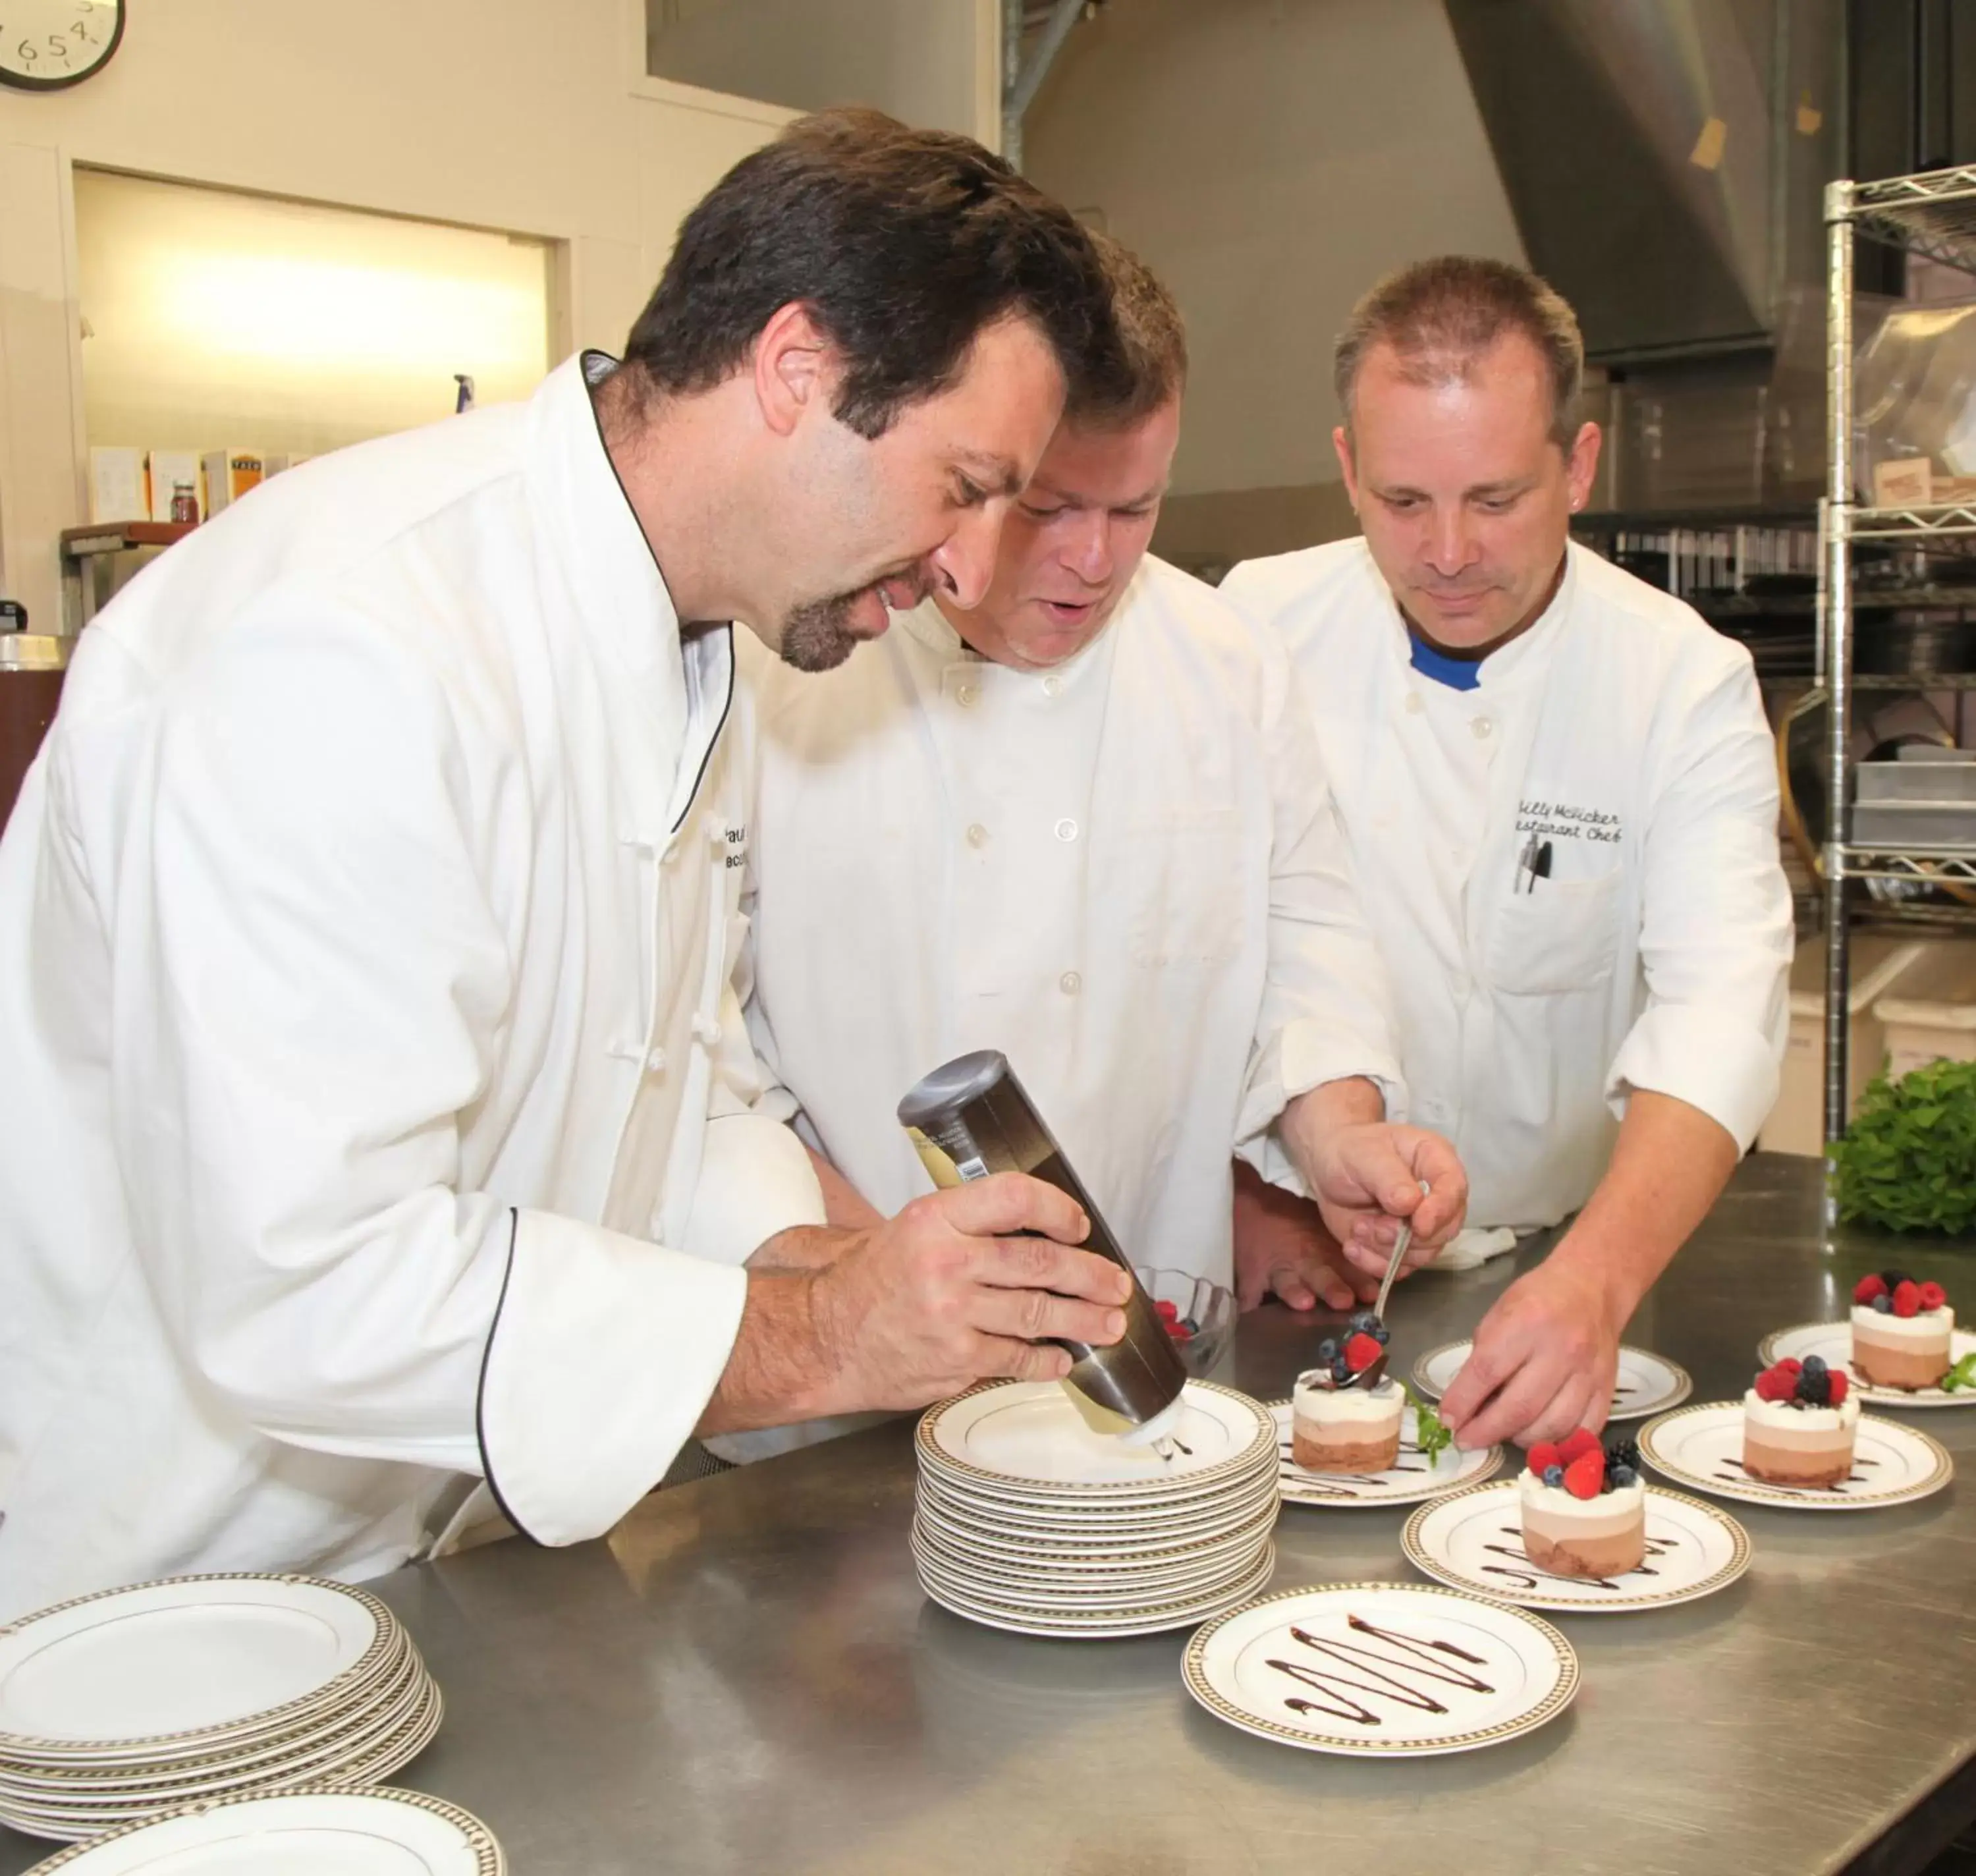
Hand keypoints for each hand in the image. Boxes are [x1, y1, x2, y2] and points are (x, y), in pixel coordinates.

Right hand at [807, 1172, 1131, 1410]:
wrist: (824, 1338)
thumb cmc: (870, 1282)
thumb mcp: (911, 1229)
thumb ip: (968, 1223)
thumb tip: (1040, 1226)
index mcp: (936, 1219)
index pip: (1014, 1198)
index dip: (1058, 1210)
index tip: (1080, 1225)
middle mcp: (946, 1263)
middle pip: (1041, 1263)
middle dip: (1091, 1275)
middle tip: (1116, 1283)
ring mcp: (953, 1316)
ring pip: (1039, 1314)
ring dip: (1084, 1320)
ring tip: (1109, 1322)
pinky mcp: (956, 1361)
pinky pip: (1018, 1357)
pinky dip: (1048, 1360)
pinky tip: (1062, 1358)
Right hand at [1231, 1161, 1376, 1311]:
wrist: (1252, 1198)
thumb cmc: (1292, 1211)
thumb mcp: (1322, 1222)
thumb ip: (1349, 1240)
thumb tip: (1388, 1252)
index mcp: (1324, 1247)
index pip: (1345, 1266)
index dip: (1359, 1280)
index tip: (1371, 1293)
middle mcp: (1303, 1259)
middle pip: (1319, 1275)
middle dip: (1331, 1288)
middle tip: (1343, 1299)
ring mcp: (1276, 1268)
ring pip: (1287, 1281)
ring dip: (1296, 1293)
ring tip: (1304, 1301)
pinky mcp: (1251, 1274)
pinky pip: (1249, 1294)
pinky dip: (1250, 1306)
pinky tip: (1252, 1316)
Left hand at [1306, 1123, 1467, 1279]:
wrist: (1328, 1168)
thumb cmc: (1351, 1151)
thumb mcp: (1364, 1156)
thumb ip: (1389, 1178)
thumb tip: (1411, 1204)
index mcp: (1436, 1161)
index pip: (1454, 1189)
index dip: (1441, 1210)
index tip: (1418, 1225)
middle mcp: (1437, 1196)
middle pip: (1444, 1230)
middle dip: (1404, 1236)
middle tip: (1367, 1225)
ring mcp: (1422, 1225)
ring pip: (1422, 1254)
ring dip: (1385, 1249)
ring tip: (1356, 1228)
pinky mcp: (1403, 1246)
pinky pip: (1400, 1268)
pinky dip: (1374, 1263)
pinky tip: (1352, 1246)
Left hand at [1437, 1254, 1621, 1450]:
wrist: (1592, 1288)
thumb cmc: (1537, 1299)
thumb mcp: (1499, 1314)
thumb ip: (1484, 1357)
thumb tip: (1467, 1404)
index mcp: (1527, 1323)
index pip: (1487, 1371)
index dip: (1463, 1402)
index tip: (1448, 1420)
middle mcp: (1560, 1351)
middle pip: (1519, 1408)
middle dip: (1486, 1432)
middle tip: (1467, 1440)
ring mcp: (1589, 1374)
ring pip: (1551, 1427)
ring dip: (1519, 1441)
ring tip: (1503, 1435)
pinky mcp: (1608, 1390)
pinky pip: (1583, 1432)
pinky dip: (1557, 1444)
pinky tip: (1538, 1438)